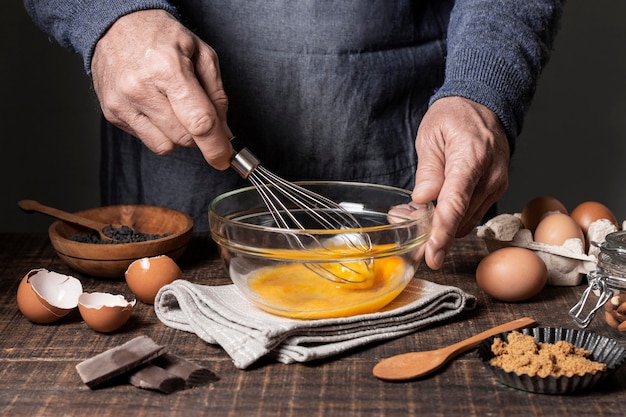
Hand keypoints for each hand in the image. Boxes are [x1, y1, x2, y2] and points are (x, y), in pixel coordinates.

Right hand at [91, 9, 232, 168]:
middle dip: (198, 134)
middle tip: (196, 112)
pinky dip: (158, 130)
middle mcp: (141, 89)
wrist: (115, 24)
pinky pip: (146, 139)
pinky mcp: (112, 113)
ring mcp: (123, 103)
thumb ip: (217, 95)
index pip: (199, 122)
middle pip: (184, 138)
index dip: (216, 146)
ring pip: (165, 145)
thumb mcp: (201, 53)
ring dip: (177, 135)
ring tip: (173, 106)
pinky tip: (155, 106)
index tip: (224, 158)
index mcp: (168, 69)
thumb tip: (223, 132)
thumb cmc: (160, 35)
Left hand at [412, 97, 509, 269]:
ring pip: (466, 220)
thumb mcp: (431, 136)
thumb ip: (429, 170)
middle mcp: (490, 176)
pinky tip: (433, 207)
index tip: (432, 255)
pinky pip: (471, 213)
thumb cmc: (455, 117)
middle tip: (403, 220)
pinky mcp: (496, 191)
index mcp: (471, 158)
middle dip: (432, 229)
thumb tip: (423, 199)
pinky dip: (452, 217)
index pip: (456, 203)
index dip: (442, 232)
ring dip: (441, 224)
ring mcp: (496, 185)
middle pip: (460, 218)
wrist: (485, 105)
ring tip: (414, 210)